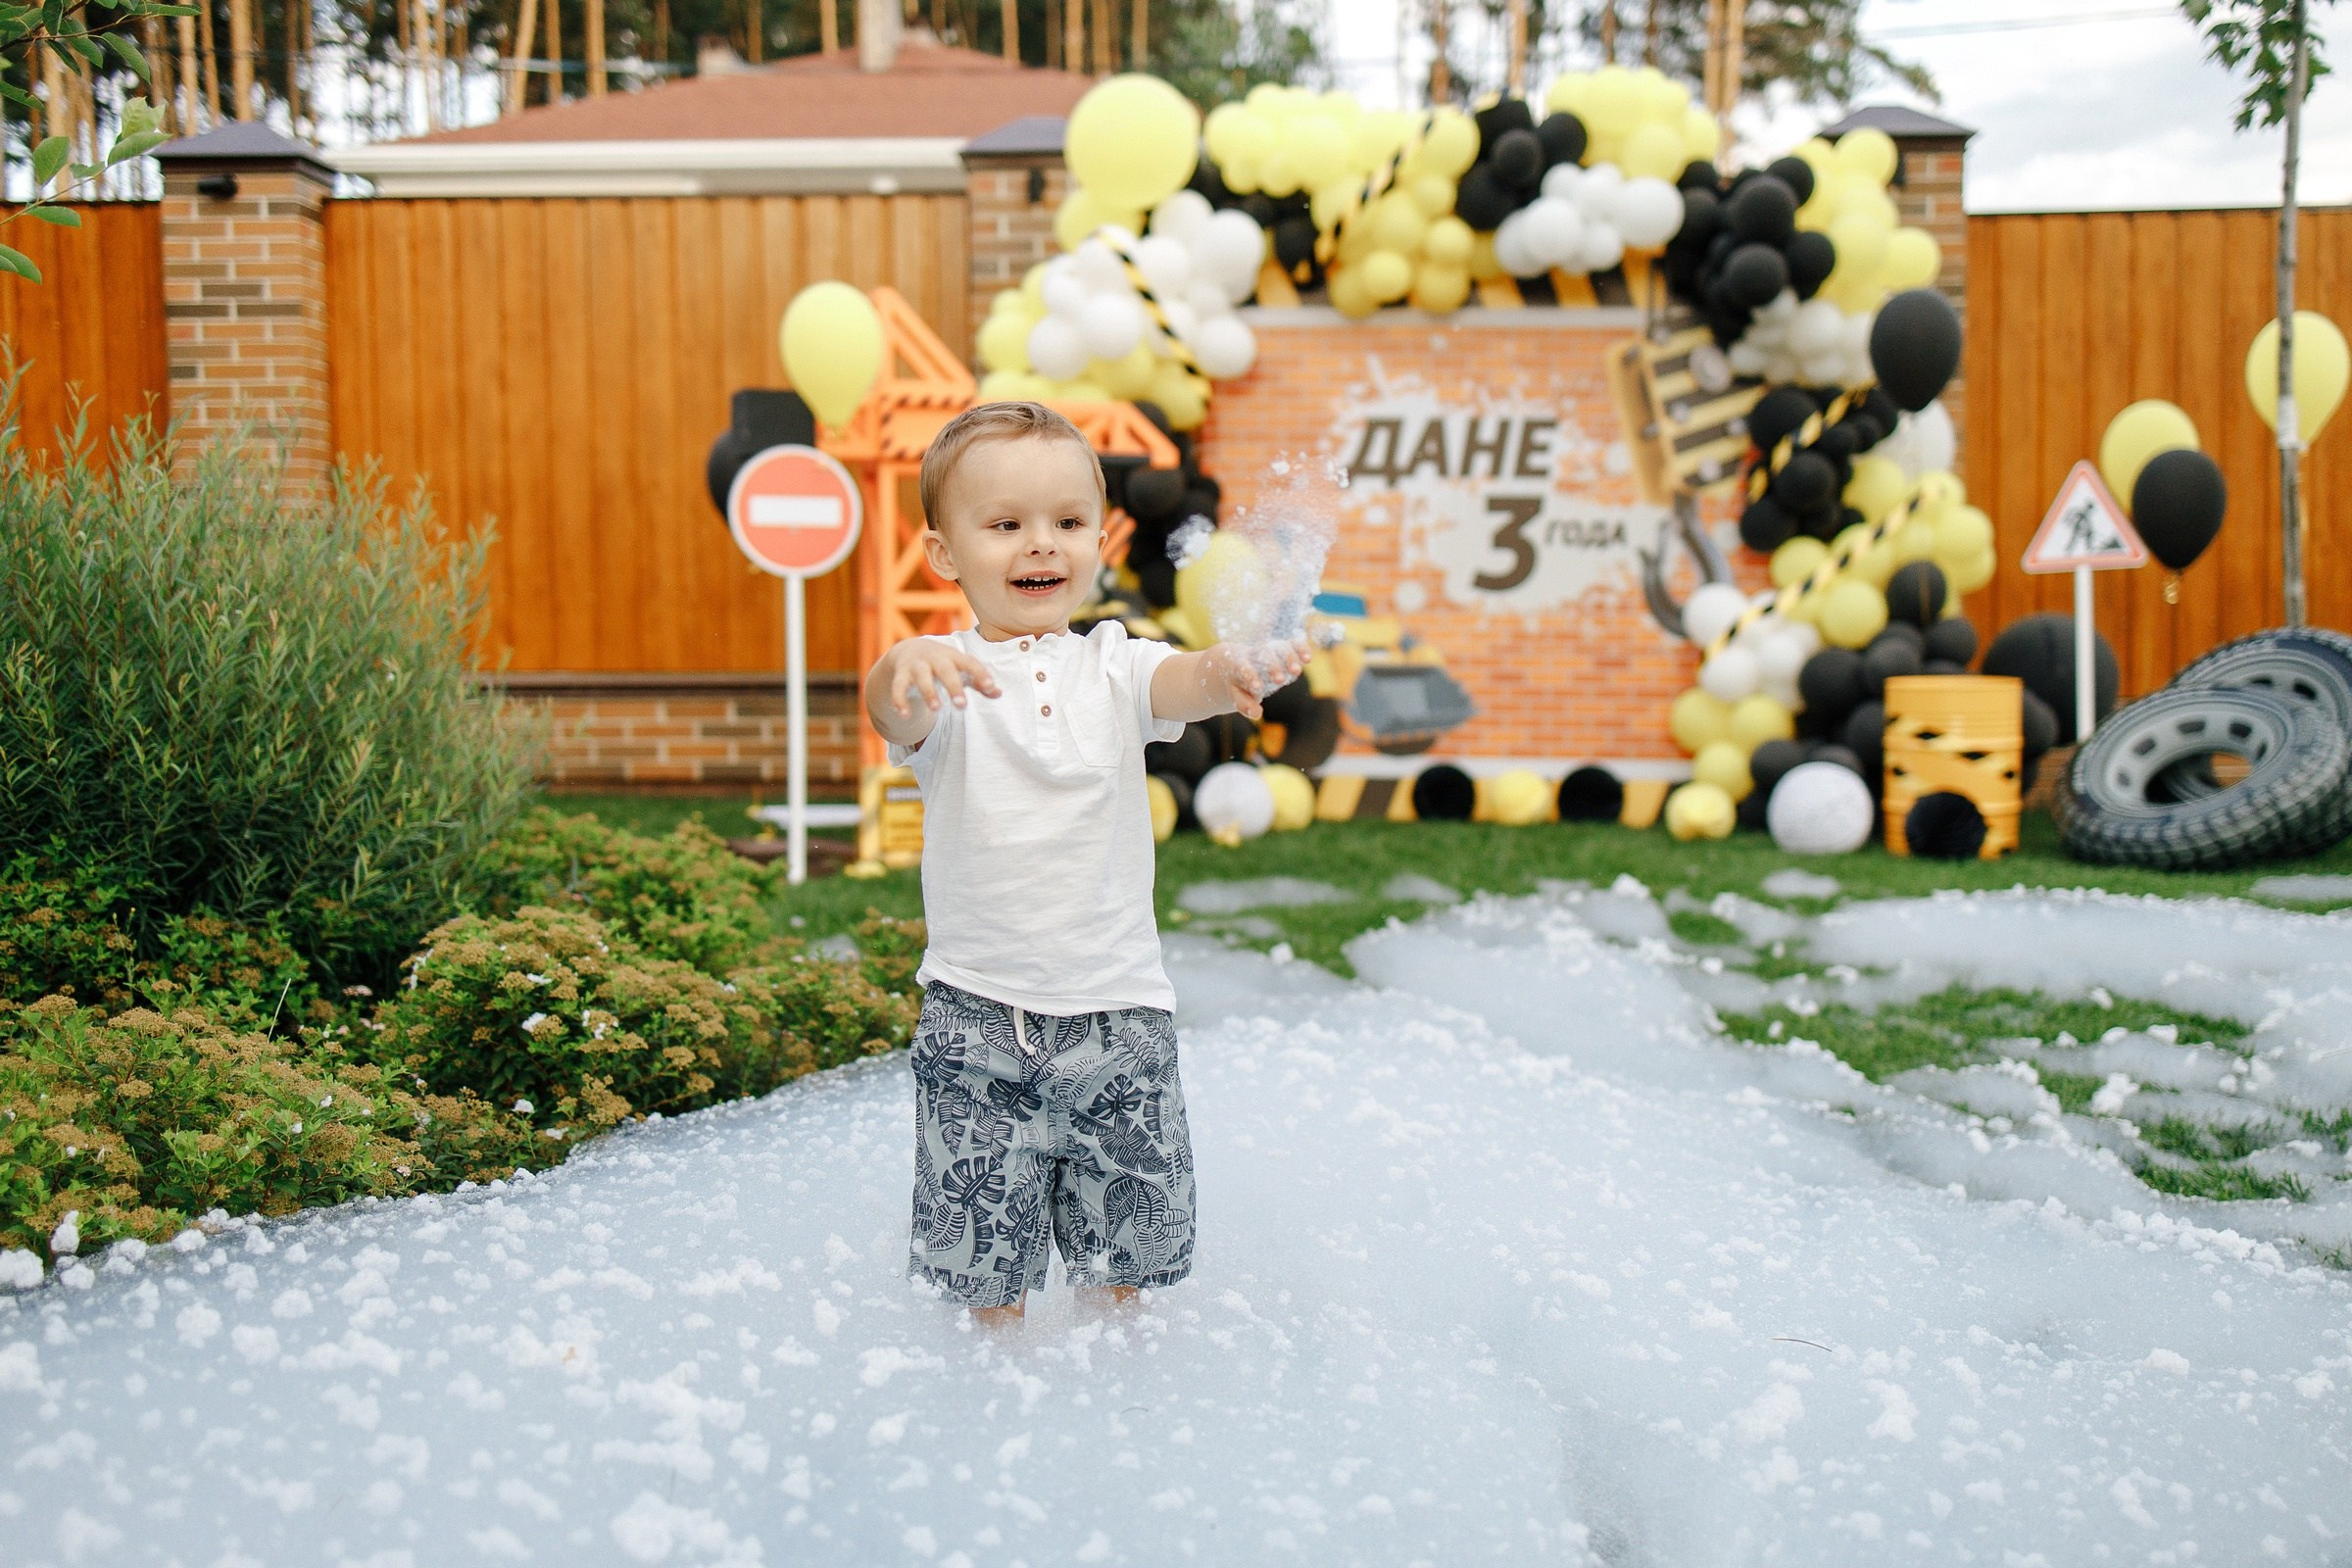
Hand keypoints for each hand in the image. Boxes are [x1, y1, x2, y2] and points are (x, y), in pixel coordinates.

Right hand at [880, 640, 1000, 717]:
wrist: (909, 649)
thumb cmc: (943, 664)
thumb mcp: (960, 668)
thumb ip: (978, 682)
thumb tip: (999, 694)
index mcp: (954, 656)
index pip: (970, 662)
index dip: (980, 673)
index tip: (991, 687)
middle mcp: (935, 659)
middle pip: (945, 670)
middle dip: (953, 687)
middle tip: (962, 705)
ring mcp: (916, 665)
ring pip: (921, 677)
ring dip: (929, 692)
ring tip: (937, 709)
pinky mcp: (900, 675)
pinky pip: (898, 687)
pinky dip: (899, 700)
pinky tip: (904, 715)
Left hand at [1210, 637, 1310, 720]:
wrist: (1235, 660)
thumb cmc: (1236, 682)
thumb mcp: (1236, 694)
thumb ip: (1245, 704)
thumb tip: (1256, 714)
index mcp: (1238, 663)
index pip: (1243, 667)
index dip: (1251, 676)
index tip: (1257, 688)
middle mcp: (1255, 653)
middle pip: (1265, 655)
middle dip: (1273, 667)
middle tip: (1280, 681)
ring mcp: (1270, 648)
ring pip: (1280, 647)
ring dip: (1290, 659)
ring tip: (1296, 671)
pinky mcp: (1283, 646)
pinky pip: (1293, 644)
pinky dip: (1301, 649)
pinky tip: (1308, 659)